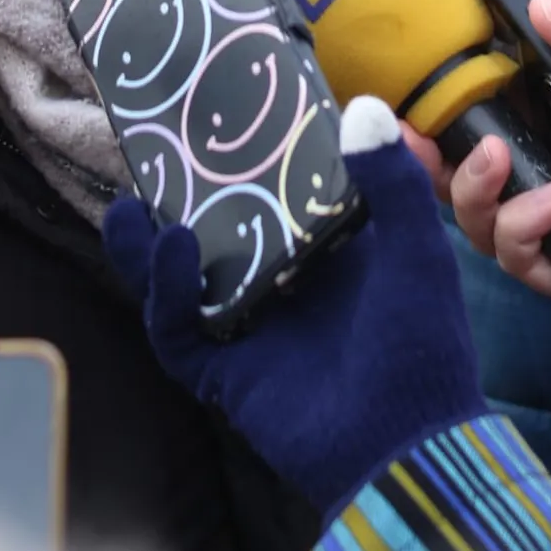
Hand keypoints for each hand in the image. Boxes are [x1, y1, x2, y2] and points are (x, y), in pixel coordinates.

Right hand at [103, 98, 483, 516]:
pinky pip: (179, 333)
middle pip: (217, 233)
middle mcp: (284, 285)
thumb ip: (393, 182)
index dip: (246, 160)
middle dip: (181, 202)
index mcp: (329, 252)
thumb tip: (359, 102)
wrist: (408, 448)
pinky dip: (165, 294)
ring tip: (129, 208)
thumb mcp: (417, 252)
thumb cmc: (422, 346)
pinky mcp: (226, 373)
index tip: (220, 113)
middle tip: (152, 156)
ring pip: (182, 282)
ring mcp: (251, 329)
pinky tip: (170, 250)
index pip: (276, 195)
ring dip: (151, 250)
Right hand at [406, 0, 550, 339]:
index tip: (415, 93)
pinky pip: (532, 267)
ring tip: (500, 162)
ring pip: (488, 228)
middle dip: (436, 163)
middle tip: (421, 134)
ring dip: (477, 195)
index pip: (496, 125)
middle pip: (474, 183)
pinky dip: (526, 234)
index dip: (450, 116)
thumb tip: (541, 6)